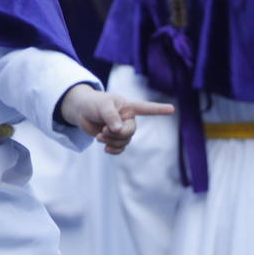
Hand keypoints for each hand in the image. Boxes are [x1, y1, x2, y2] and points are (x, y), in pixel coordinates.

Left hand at [59, 83, 173, 153]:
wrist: (81, 111)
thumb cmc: (93, 103)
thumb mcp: (102, 106)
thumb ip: (111, 116)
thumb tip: (118, 130)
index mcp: (129, 107)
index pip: (146, 108)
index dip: (159, 109)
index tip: (172, 109)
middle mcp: (128, 119)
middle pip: (131, 132)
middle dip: (117, 134)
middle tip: (104, 130)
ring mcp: (122, 130)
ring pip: (124, 142)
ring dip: (111, 141)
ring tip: (100, 135)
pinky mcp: (114, 139)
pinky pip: (120, 149)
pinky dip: (113, 150)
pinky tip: (106, 148)